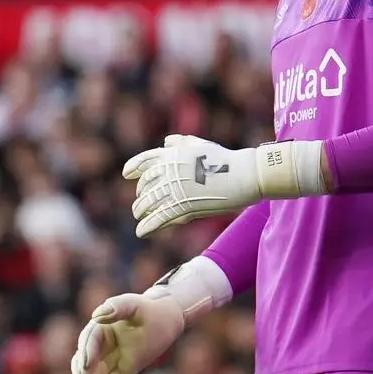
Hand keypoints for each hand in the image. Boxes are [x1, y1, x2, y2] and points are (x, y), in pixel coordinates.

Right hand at [71, 290, 184, 373]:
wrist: (168, 317)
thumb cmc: (150, 308)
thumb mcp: (135, 304)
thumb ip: (117, 307)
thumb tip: (95, 316)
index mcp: (101, 325)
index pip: (89, 339)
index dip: (87, 351)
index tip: (87, 364)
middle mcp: (102, 344)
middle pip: (86, 358)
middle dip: (82, 370)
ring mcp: (112, 358)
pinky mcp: (124, 370)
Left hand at [125, 135, 325, 237]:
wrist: (246, 174)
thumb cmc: (227, 160)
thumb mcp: (202, 146)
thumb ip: (182, 144)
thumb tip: (166, 141)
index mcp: (174, 154)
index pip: (147, 160)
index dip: (134, 166)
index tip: (126, 174)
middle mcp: (171, 169)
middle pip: (146, 185)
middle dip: (141, 196)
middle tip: (140, 205)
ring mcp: (176, 187)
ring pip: (148, 202)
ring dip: (142, 212)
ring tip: (141, 219)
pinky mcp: (183, 205)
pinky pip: (159, 217)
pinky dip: (148, 225)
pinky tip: (141, 232)